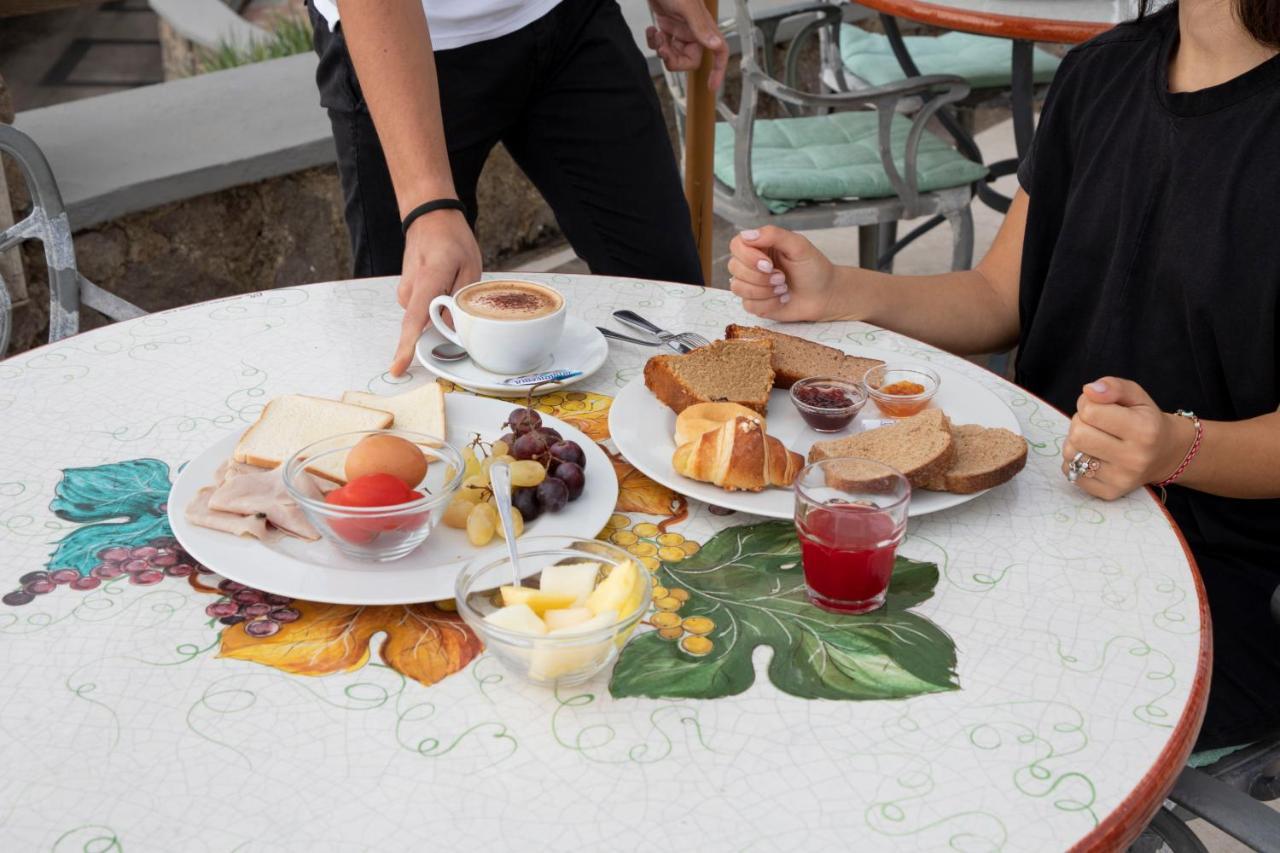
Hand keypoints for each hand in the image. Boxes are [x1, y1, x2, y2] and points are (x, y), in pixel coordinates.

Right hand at [391, 210, 481, 375]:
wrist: (429, 218)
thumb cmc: (453, 241)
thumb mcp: (469, 268)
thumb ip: (460, 301)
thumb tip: (450, 330)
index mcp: (428, 280)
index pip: (414, 320)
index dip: (407, 347)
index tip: (397, 368)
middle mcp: (410, 288)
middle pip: (421, 324)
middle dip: (439, 326)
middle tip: (456, 294)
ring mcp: (404, 290)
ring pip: (424, 317)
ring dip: (440, 312)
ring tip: (452, 281)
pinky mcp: (405, 292)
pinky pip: (421, 310)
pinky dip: (433, 305)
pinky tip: (442, 285)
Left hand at [646, 0, 727, 89]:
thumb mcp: (687, 6)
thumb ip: (700, 27)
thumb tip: (715, 46)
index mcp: (704, 27)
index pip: (719, 52)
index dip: (718, 70)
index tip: (712, 87)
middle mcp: (694, 31)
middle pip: (690, 60)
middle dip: (674, 59)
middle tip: (663, 50)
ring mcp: (679, 30)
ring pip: (675, 55)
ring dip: (662, 50)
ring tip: (656, 36)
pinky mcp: (666, 27)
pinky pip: (663, 45)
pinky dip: (654, 41)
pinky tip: (651, 29)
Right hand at [727, 226, 838, 321]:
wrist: (825, 295)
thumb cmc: (814, 269)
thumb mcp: (799, 246)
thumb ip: (774, 235)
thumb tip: (746, 234)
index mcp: (760, 246)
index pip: (736, 245)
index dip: (748, 257)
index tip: (768, 264)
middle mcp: (752, 264)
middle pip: (734, 267)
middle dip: (759, 277)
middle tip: (782, 277)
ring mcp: (752, 284)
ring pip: (738, 288)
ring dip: (764, 291)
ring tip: (783, 288)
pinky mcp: (755, 303)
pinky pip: (749, 305)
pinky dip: (768, 304)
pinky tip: (782, 300)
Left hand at [1061, 377, 1194, 499]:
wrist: (1165, 454)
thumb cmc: (1145, 420)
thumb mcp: (1136, 395)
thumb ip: (1113, 386)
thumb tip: (1089, 390)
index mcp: (1144, 430)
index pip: (1090, 411)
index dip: (1087, 404)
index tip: (1098, 407)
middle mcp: (1135, 458)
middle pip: (1078, 435)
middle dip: (1080, 423)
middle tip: (1094, 424)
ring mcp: (1121, 479)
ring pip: (1071, 454)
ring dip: (1075, 443)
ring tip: (1094, 439)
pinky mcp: (1109, 492)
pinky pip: (1071, 472)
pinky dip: (1075, 461)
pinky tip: (1093, 456)